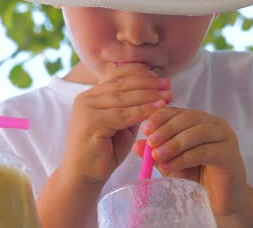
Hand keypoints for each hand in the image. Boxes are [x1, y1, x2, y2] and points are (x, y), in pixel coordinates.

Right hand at [61, 63, 172, 184]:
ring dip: (149, 95)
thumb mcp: (121, 124)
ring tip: (168, 95)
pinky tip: (159, 108)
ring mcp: (87, 109)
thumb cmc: (105, 153)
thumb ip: (132, 108)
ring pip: (125, 98)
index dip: (141, 75)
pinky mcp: (91, 122)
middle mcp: (86, 98)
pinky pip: (124, 114)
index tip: (161, 78)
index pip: (118, 77)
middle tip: (168, 85)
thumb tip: (154, 92)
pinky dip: (143, 110)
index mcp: (91, 95)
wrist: (83, 177)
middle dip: (148, 84)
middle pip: (122, 84)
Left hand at [133, 107, 247, 219]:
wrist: (220, 200)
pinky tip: (170, 167)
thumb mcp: (171, 161)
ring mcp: (225, 137)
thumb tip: (136, 145)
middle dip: (166, 130)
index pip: (178, 111)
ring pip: (197, 133)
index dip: (160, 117)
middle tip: (150, 143)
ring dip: (174, 144)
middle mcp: (215, 124)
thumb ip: (156, 151)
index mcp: (200, 120)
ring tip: (157, 156)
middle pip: (188, 118)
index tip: (144, 129)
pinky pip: (204, 152)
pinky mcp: (230, 154)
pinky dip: (184, 158)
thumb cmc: (196, 177)